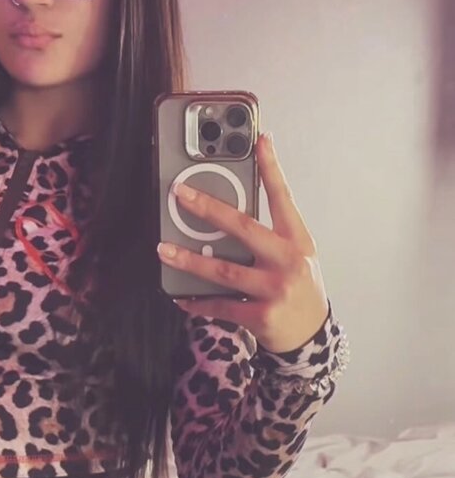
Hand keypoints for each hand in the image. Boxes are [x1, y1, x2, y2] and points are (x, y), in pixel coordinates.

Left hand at [157, 133, 329, 353]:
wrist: (312, 337)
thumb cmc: (298, 289)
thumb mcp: (295, 257)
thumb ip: (269, 236)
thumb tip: (225, 216)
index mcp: (297, 240)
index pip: (283, 198)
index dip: (272, 168)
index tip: (260, 140)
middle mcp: (288, 261)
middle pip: (243, 228)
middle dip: (209, 208)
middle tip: (181, 194)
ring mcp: (275, 289)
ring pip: (224, 271)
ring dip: (190, 261)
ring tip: (165, 250)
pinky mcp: (262, 316)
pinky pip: (222, 306)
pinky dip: (198, 303)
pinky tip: (181, 298)